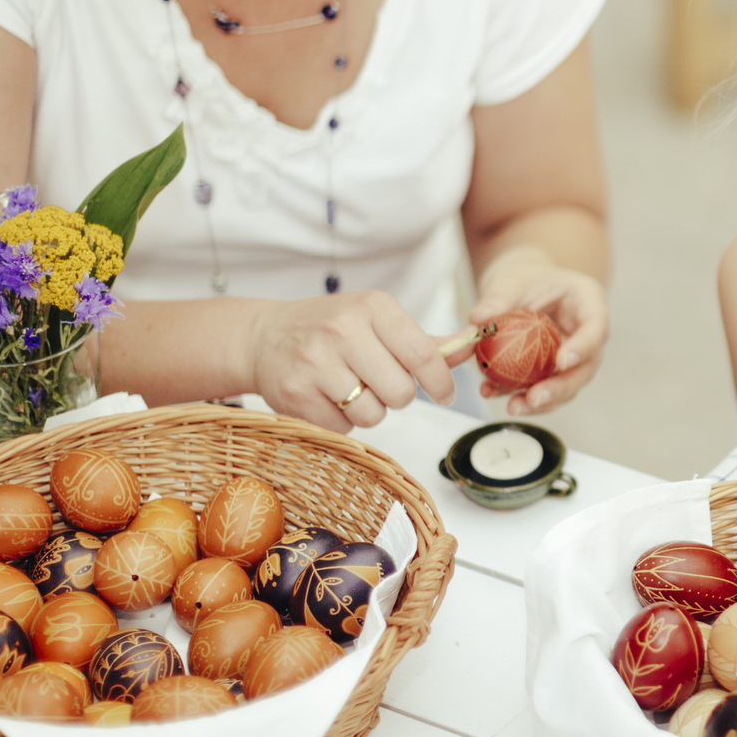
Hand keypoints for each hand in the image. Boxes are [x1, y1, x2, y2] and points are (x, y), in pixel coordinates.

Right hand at [245, 290, 454, 432]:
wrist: (264, 337)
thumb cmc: (331, 328)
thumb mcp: (378, 321)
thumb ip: (425, 341)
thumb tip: (472, 345)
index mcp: (372, 308)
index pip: (423, 355)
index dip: (441, 382)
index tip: (445, 394)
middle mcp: (342, 331)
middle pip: (401, 392)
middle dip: (399, 396)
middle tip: (381, 383)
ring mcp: (315, 363)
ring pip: (373, 414)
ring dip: (369, 410)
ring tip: (350, 388)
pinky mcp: (294, 394)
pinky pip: (342, 427)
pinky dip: (341, 421)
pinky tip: (326, 397)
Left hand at [470, 246, 607, 415]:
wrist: (520, 288)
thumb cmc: (524, 277)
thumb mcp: (510, 280)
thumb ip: (497, 298)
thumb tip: (477, 319)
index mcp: (589, 303)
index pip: (596, 326)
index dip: (584, 346)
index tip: (562, 362)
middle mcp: (587, 334)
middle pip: (586, 367)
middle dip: (561, 387)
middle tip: (534, 398)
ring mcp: (574, 356)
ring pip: (567, 385)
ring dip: (541, 402)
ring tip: (513, 407)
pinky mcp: (554, 372)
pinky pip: (542, 388)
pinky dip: (520, 396)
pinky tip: (494, 395)